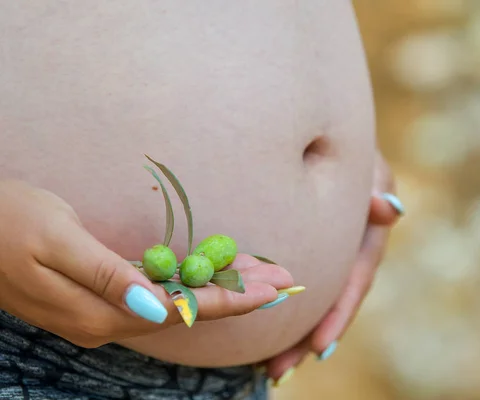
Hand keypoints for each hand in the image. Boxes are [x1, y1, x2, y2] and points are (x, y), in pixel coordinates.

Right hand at [0, 180, 292, 348]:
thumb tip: (159, 310)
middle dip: (238, 294)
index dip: (234, 300)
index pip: (184, 310)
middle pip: (188, 310)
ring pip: (175, 304)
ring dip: (218, 290)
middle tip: (282, 277)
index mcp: (101, 312)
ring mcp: (100, 312)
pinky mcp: (95, 299)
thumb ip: (107, 278)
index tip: (275, 289)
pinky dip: (189, 285)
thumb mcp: (57, 240)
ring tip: (258, 273)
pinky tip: (208, 274)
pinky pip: (156, 296)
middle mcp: (105, 321)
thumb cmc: (7, 221)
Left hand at [260, 151, 404, 385]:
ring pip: (308, 299)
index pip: (354, 281)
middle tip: (278, 371)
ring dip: (289, 334)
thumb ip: (377, 185)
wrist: (322, 137)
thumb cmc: (349, 149)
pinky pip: (289, 279)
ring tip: (265, 367)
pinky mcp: (300, 247)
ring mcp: (324, 253)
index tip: (318, 348)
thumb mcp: (367, 163)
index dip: (338, 314)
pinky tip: (252, 331)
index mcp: (365, 238)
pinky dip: (277, 305)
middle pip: (327, 303)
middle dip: (306, 339)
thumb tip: (388, 211)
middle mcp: (346, 253)